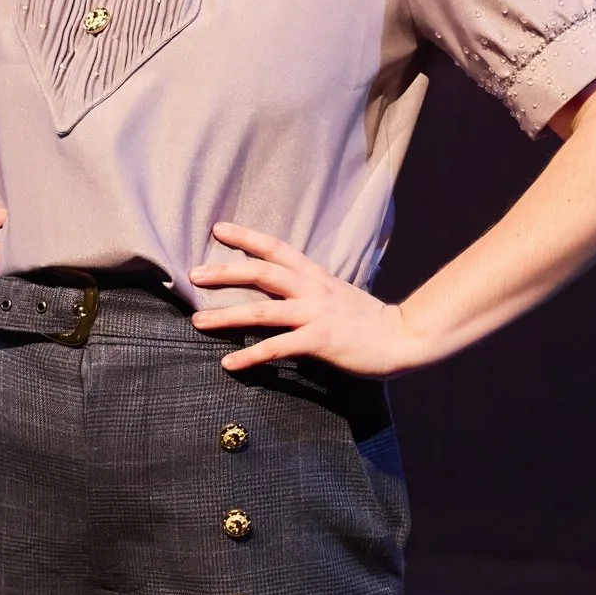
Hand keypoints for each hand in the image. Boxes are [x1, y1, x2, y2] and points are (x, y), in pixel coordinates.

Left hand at [188, 221, 408, 374]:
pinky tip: (228, 364)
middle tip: (193, 275)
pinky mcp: (319, 340)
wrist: (402, 337)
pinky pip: (277, 348)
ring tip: (197, 322)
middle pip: (261, 272)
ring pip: (262, 310)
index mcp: (315, 275)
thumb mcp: (337, 294)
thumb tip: (283, 294)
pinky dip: (250, 356)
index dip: (246, 237)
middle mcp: (312, 289)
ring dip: (226, 316)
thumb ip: (310, 291)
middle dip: (224, 272)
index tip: (218, 229)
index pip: (276, 248)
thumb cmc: (368, 320)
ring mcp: (315, 313)